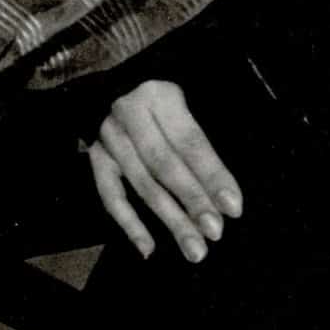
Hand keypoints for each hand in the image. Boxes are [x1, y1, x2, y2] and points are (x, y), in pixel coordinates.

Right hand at [87, 77, 242, 264]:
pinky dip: (129, 224)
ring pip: (142, 183)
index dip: (212, 175)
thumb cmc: (165, 98)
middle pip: (164, 164)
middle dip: (192, 201)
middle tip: (215, 232)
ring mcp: (109, 136)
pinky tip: (149, 248)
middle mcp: (129, 114)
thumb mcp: (188, 101)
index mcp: (159, 95)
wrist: (119, 80)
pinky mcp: (96, 155)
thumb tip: (226, 194)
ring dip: (170, 219)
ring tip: (195, 249)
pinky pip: (110, 195)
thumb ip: (202, 141)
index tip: (233, 207)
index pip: (189, 141)